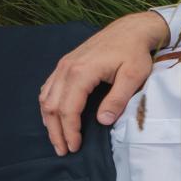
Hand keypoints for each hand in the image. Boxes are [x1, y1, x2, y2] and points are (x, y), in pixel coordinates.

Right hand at [37, 11, 165, 154]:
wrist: (129, 30)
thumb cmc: (134, 52)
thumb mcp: (134, 76)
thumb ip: (118, 99)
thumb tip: (103, 121)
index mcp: (81, 72)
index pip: (68, 108)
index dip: (70, 130)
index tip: (75, 147)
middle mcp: (66, 68)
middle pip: (52, 106)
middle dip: (56, 131)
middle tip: (63, 150)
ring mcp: (63, 65)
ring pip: (46, 97)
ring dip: (49, 120)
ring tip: (57, 139)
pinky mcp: (65, 64)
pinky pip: (48, 88)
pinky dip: (48, 105)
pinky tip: (54, 117)